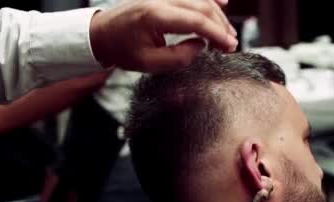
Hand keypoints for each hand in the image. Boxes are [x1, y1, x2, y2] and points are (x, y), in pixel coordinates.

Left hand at [90, 0, 237, 72]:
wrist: (102, 33)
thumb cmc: (123, 49)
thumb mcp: (148, 63)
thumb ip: (178, 57)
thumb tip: (201, 46)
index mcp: (155, 16)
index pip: (195, 20)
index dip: (217, 34)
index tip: (230, 47)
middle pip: (202, 6)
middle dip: (221, 26)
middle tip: (231, 45)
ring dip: (218, 15)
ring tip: (227, 35)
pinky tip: (223, 3)